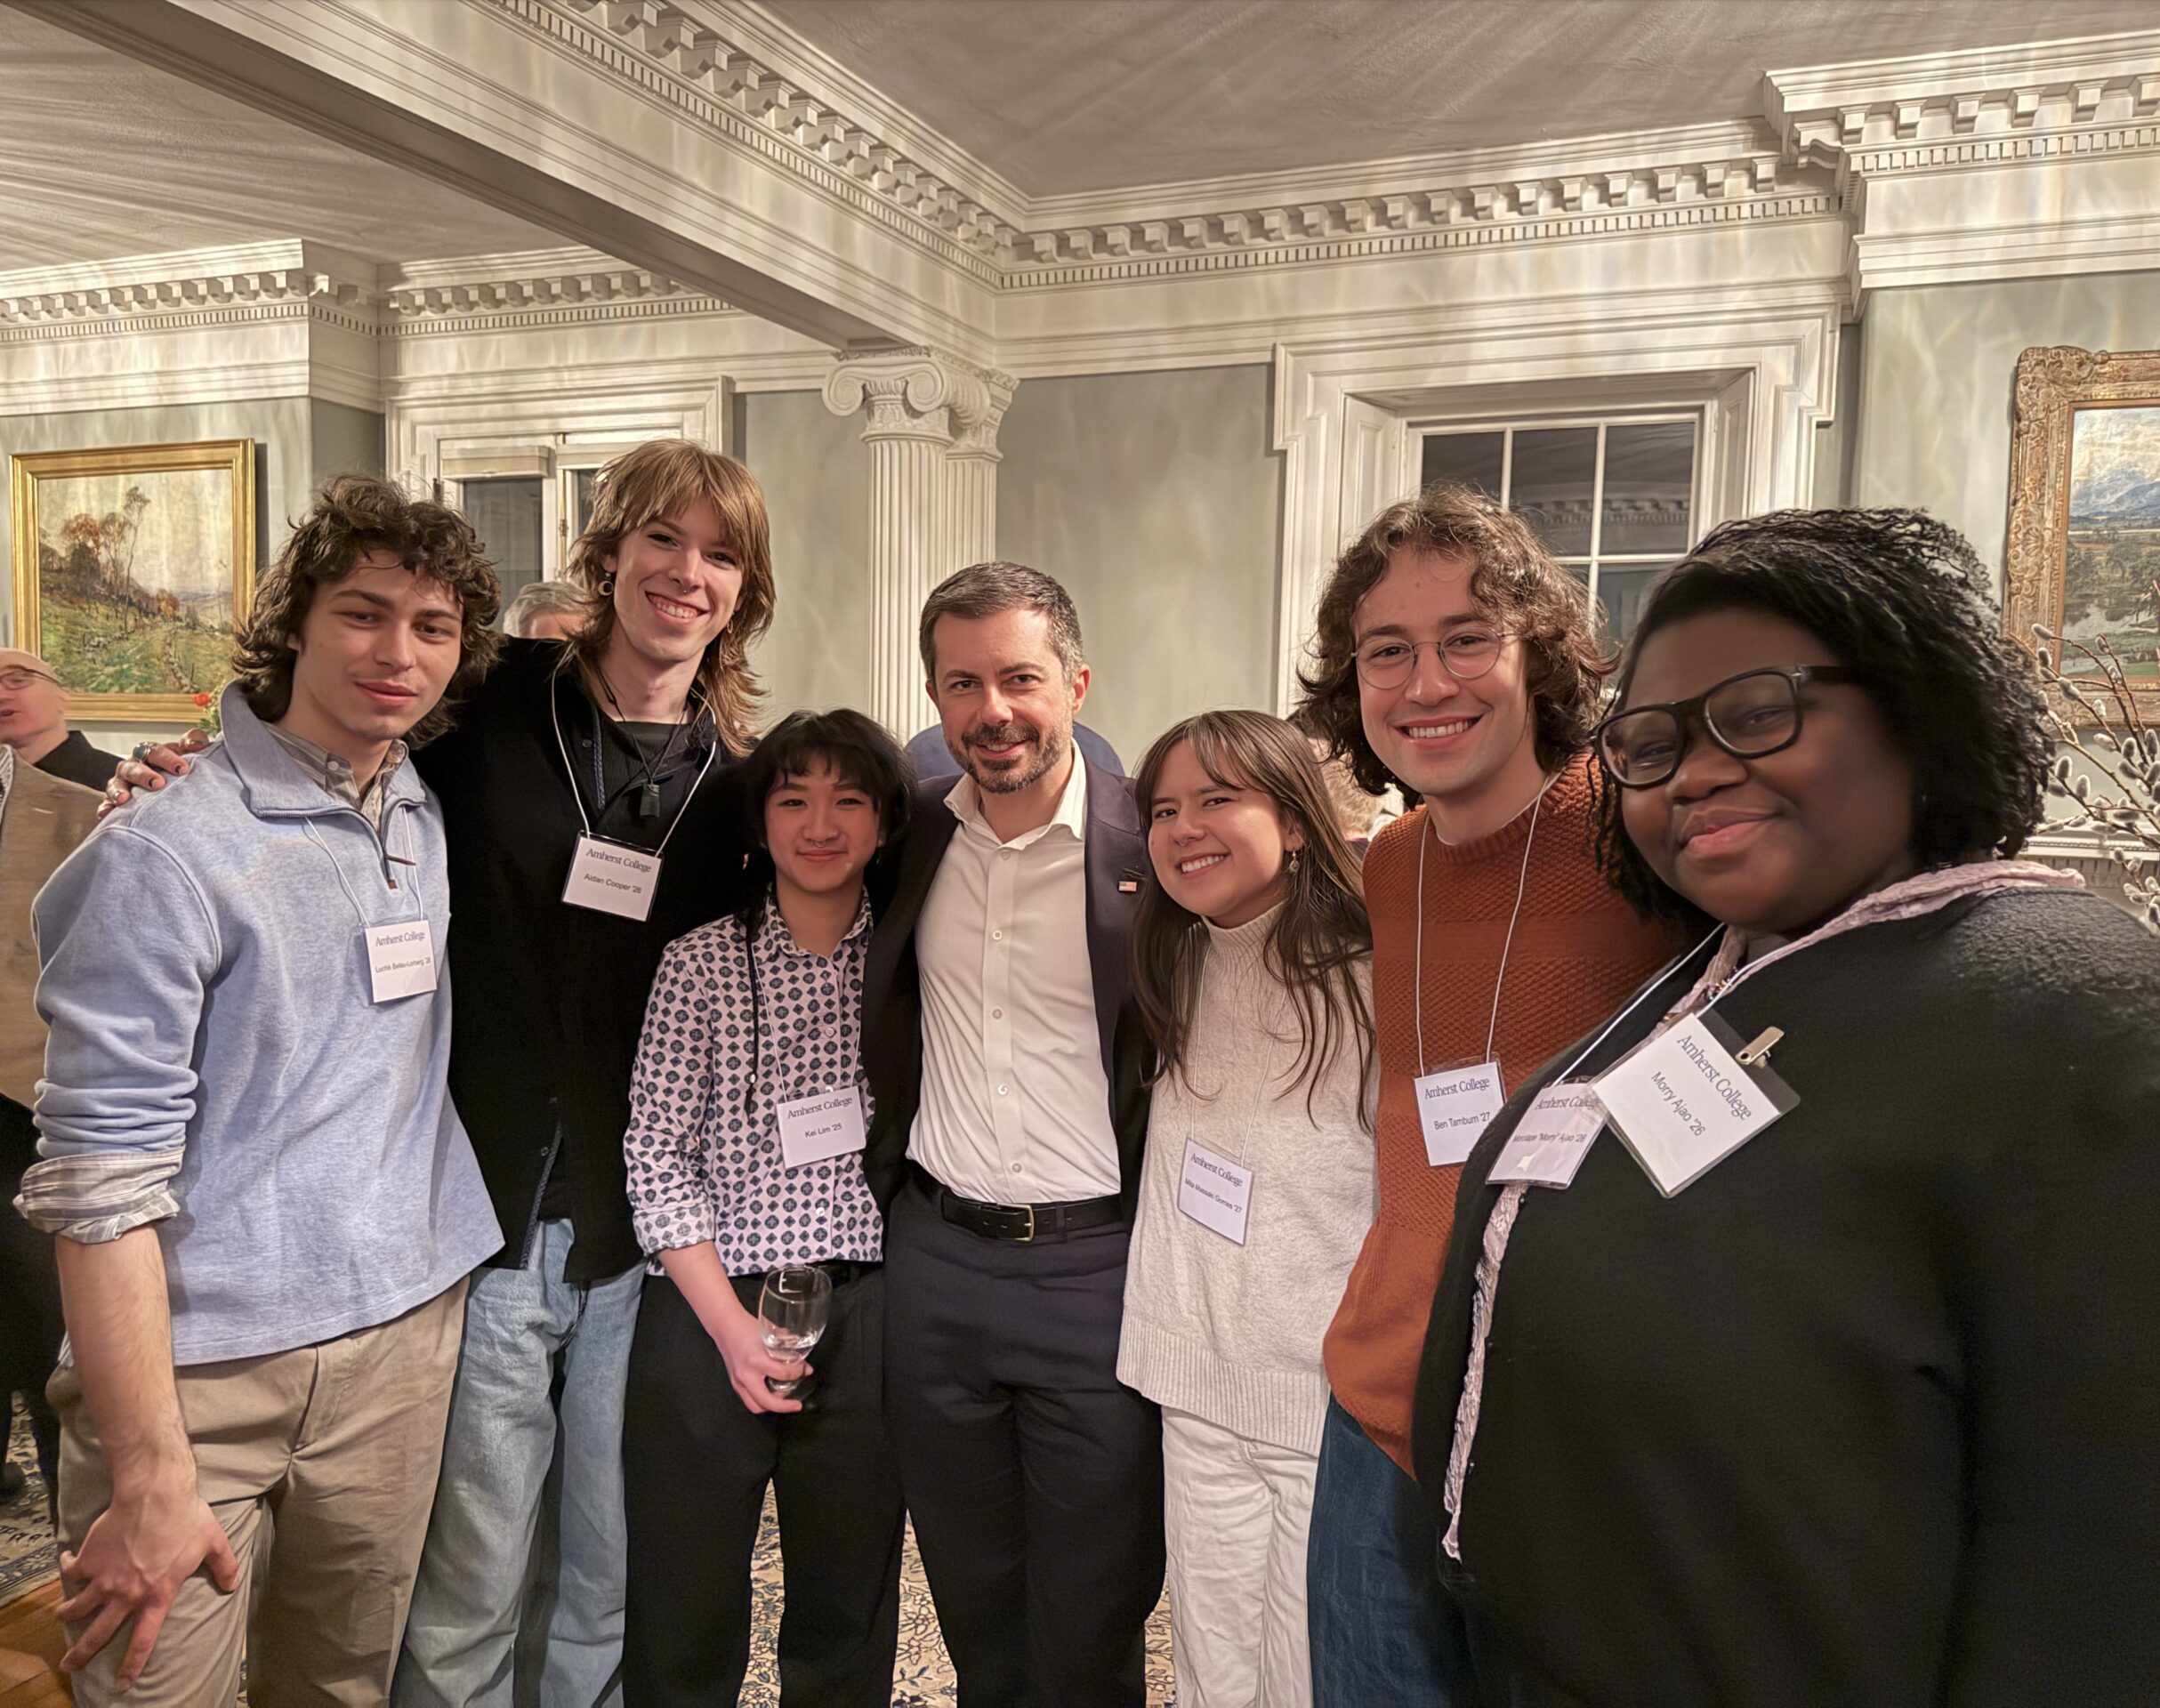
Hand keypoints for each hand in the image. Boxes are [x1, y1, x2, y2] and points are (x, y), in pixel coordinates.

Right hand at [57, 1473, 239, 1686]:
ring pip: (77, 1607)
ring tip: (62, 1616)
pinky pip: (71, 1571)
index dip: (133, 1664)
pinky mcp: (89, 1560)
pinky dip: (67, 1568)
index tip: (123, 1684)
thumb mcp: (212, 1543)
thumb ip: (223, 1566)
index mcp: (157, 1595)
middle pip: (98, 1634)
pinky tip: (67, 1563)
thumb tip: (232, 1586)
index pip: (144, 1640)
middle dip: (81, 1655)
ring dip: (67, 1613)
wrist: (154, 1496)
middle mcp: (126, 1594)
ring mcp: (104, 1579)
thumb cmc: (186, 1518)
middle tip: (69, 1667)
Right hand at [98, 729, 209, 819]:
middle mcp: (134, 765)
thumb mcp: (185, 752)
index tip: (183, 769)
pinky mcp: (114, 799)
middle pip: (134, 767)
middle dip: (144, 775)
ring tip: (123, 799)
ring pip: (116, 784)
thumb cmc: (175, 765)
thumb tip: (198, 743)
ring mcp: (122, 782)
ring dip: (118, 791)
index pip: (156, 751)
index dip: (168, 758)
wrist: (160, 781)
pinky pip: (106, 803)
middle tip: (158, 784)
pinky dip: (106, 808)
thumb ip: (194, 742)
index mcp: (151, 753)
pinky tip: (106, 814)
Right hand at [706, 1307, 806, 1415]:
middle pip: (766, 1401)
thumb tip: (804, 1365)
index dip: (797, 1373)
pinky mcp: (734, 1383)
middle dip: (784, 1406)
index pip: (782, 1374)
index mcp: (756, 1360)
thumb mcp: (771, 1334)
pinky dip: (761, 1400)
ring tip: (783, 1399)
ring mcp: (737, 1381)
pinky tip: (771, 1392)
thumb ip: (788, 1349)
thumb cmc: (747, 1327)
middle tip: (796, 1405)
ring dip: (771, 1406)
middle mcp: (745, 1375)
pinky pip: (748, 1400)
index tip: (804, 1370)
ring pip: (755, 1406)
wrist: (725, 1326)